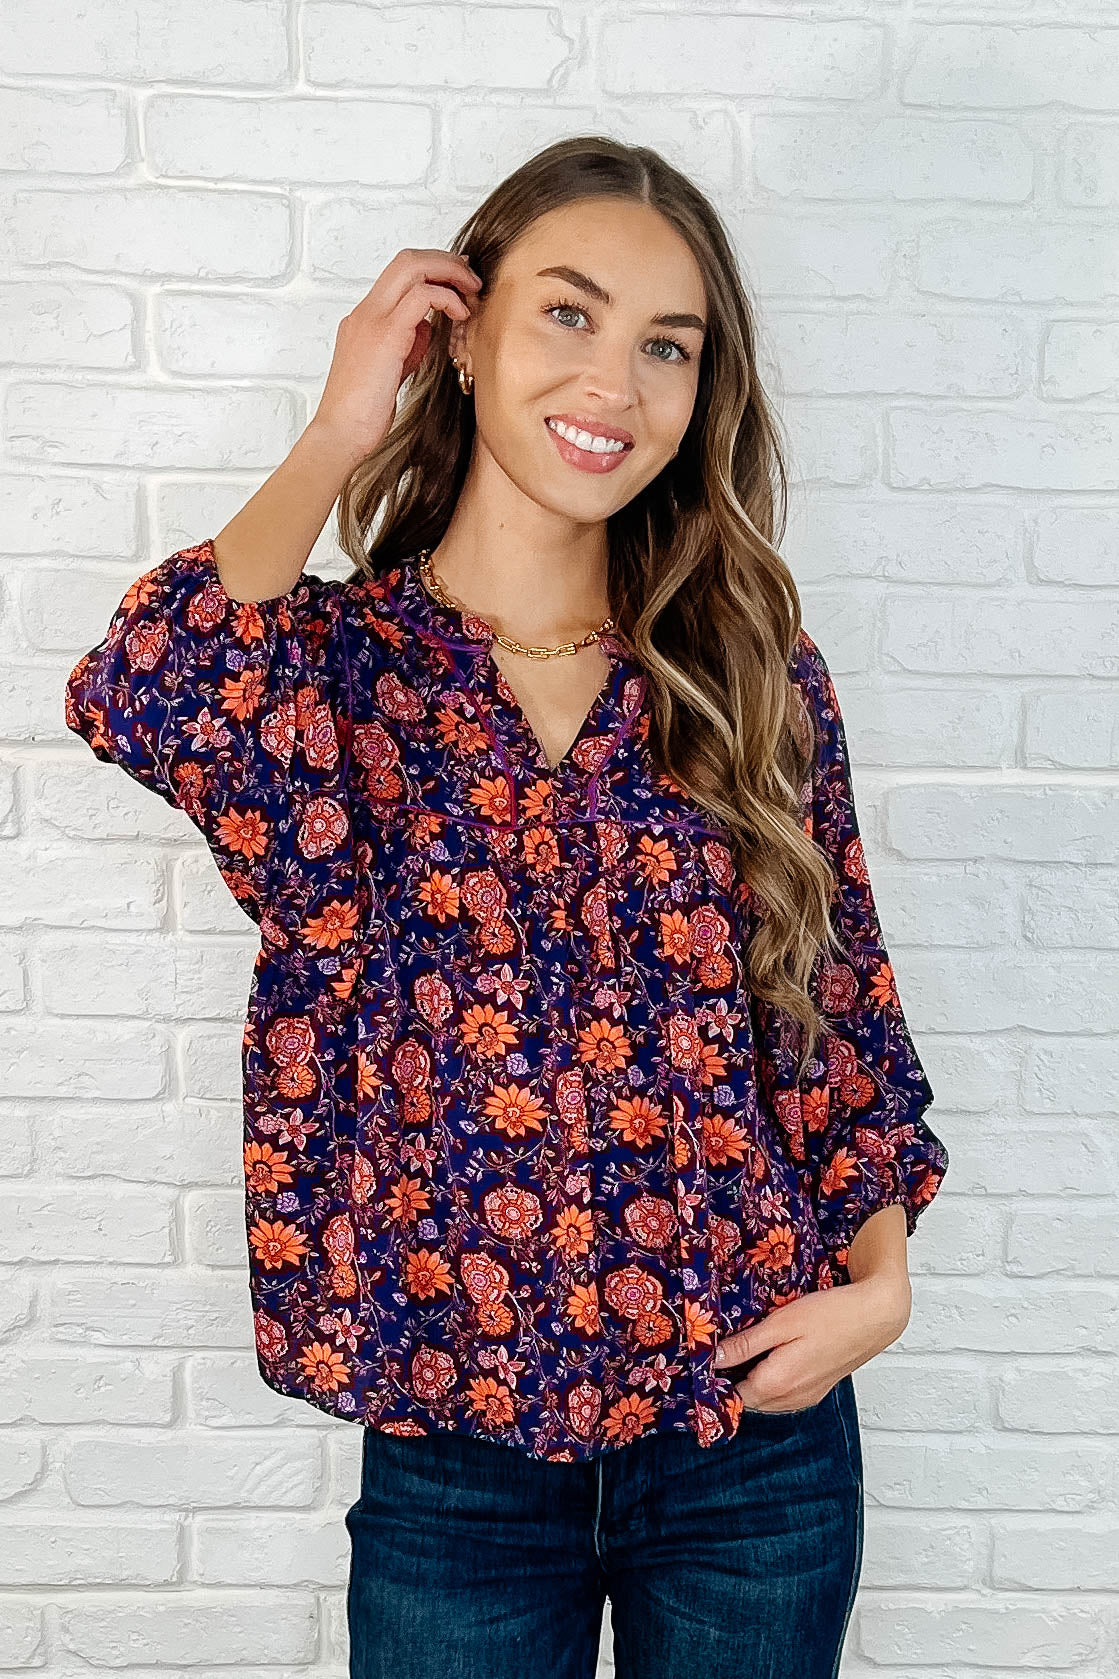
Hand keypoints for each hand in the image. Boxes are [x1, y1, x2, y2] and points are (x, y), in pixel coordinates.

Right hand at [309, 247, 482, 460]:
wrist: (341, 433)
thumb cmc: (363, 412)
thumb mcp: (392, 369)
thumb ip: (408, 343)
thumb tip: (428, 326)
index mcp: (365, 318)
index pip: (400, 272)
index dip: (433, 268)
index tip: (459, 278)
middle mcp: (366, 312)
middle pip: (408, 259)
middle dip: (446, 261)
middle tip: (471, 277)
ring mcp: (372, 320)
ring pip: (413, 267)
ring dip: (450, 273)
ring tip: (472, 292)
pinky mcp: (386, 335)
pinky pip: (422, 296)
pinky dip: (447, 298)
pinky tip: (460, 314)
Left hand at [712, 1274, 911, 1413]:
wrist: (876, 1317)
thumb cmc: (831, 1314)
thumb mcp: (781, 1323)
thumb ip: (746, 1345)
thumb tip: (713, 1359)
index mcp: (777, 1383)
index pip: (731, 1396)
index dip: (714, 1379)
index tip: (703, 1360)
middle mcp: (791, 1399)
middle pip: (746, 1399)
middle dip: (731, 1380)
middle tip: (719, 1351)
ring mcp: (806, 1397)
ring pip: (764, 1399)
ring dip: (751, 1381)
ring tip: (742, 1350)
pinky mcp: (816, 1391)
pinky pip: (783, 1395)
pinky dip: (770, 1381)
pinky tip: (769, 1356)